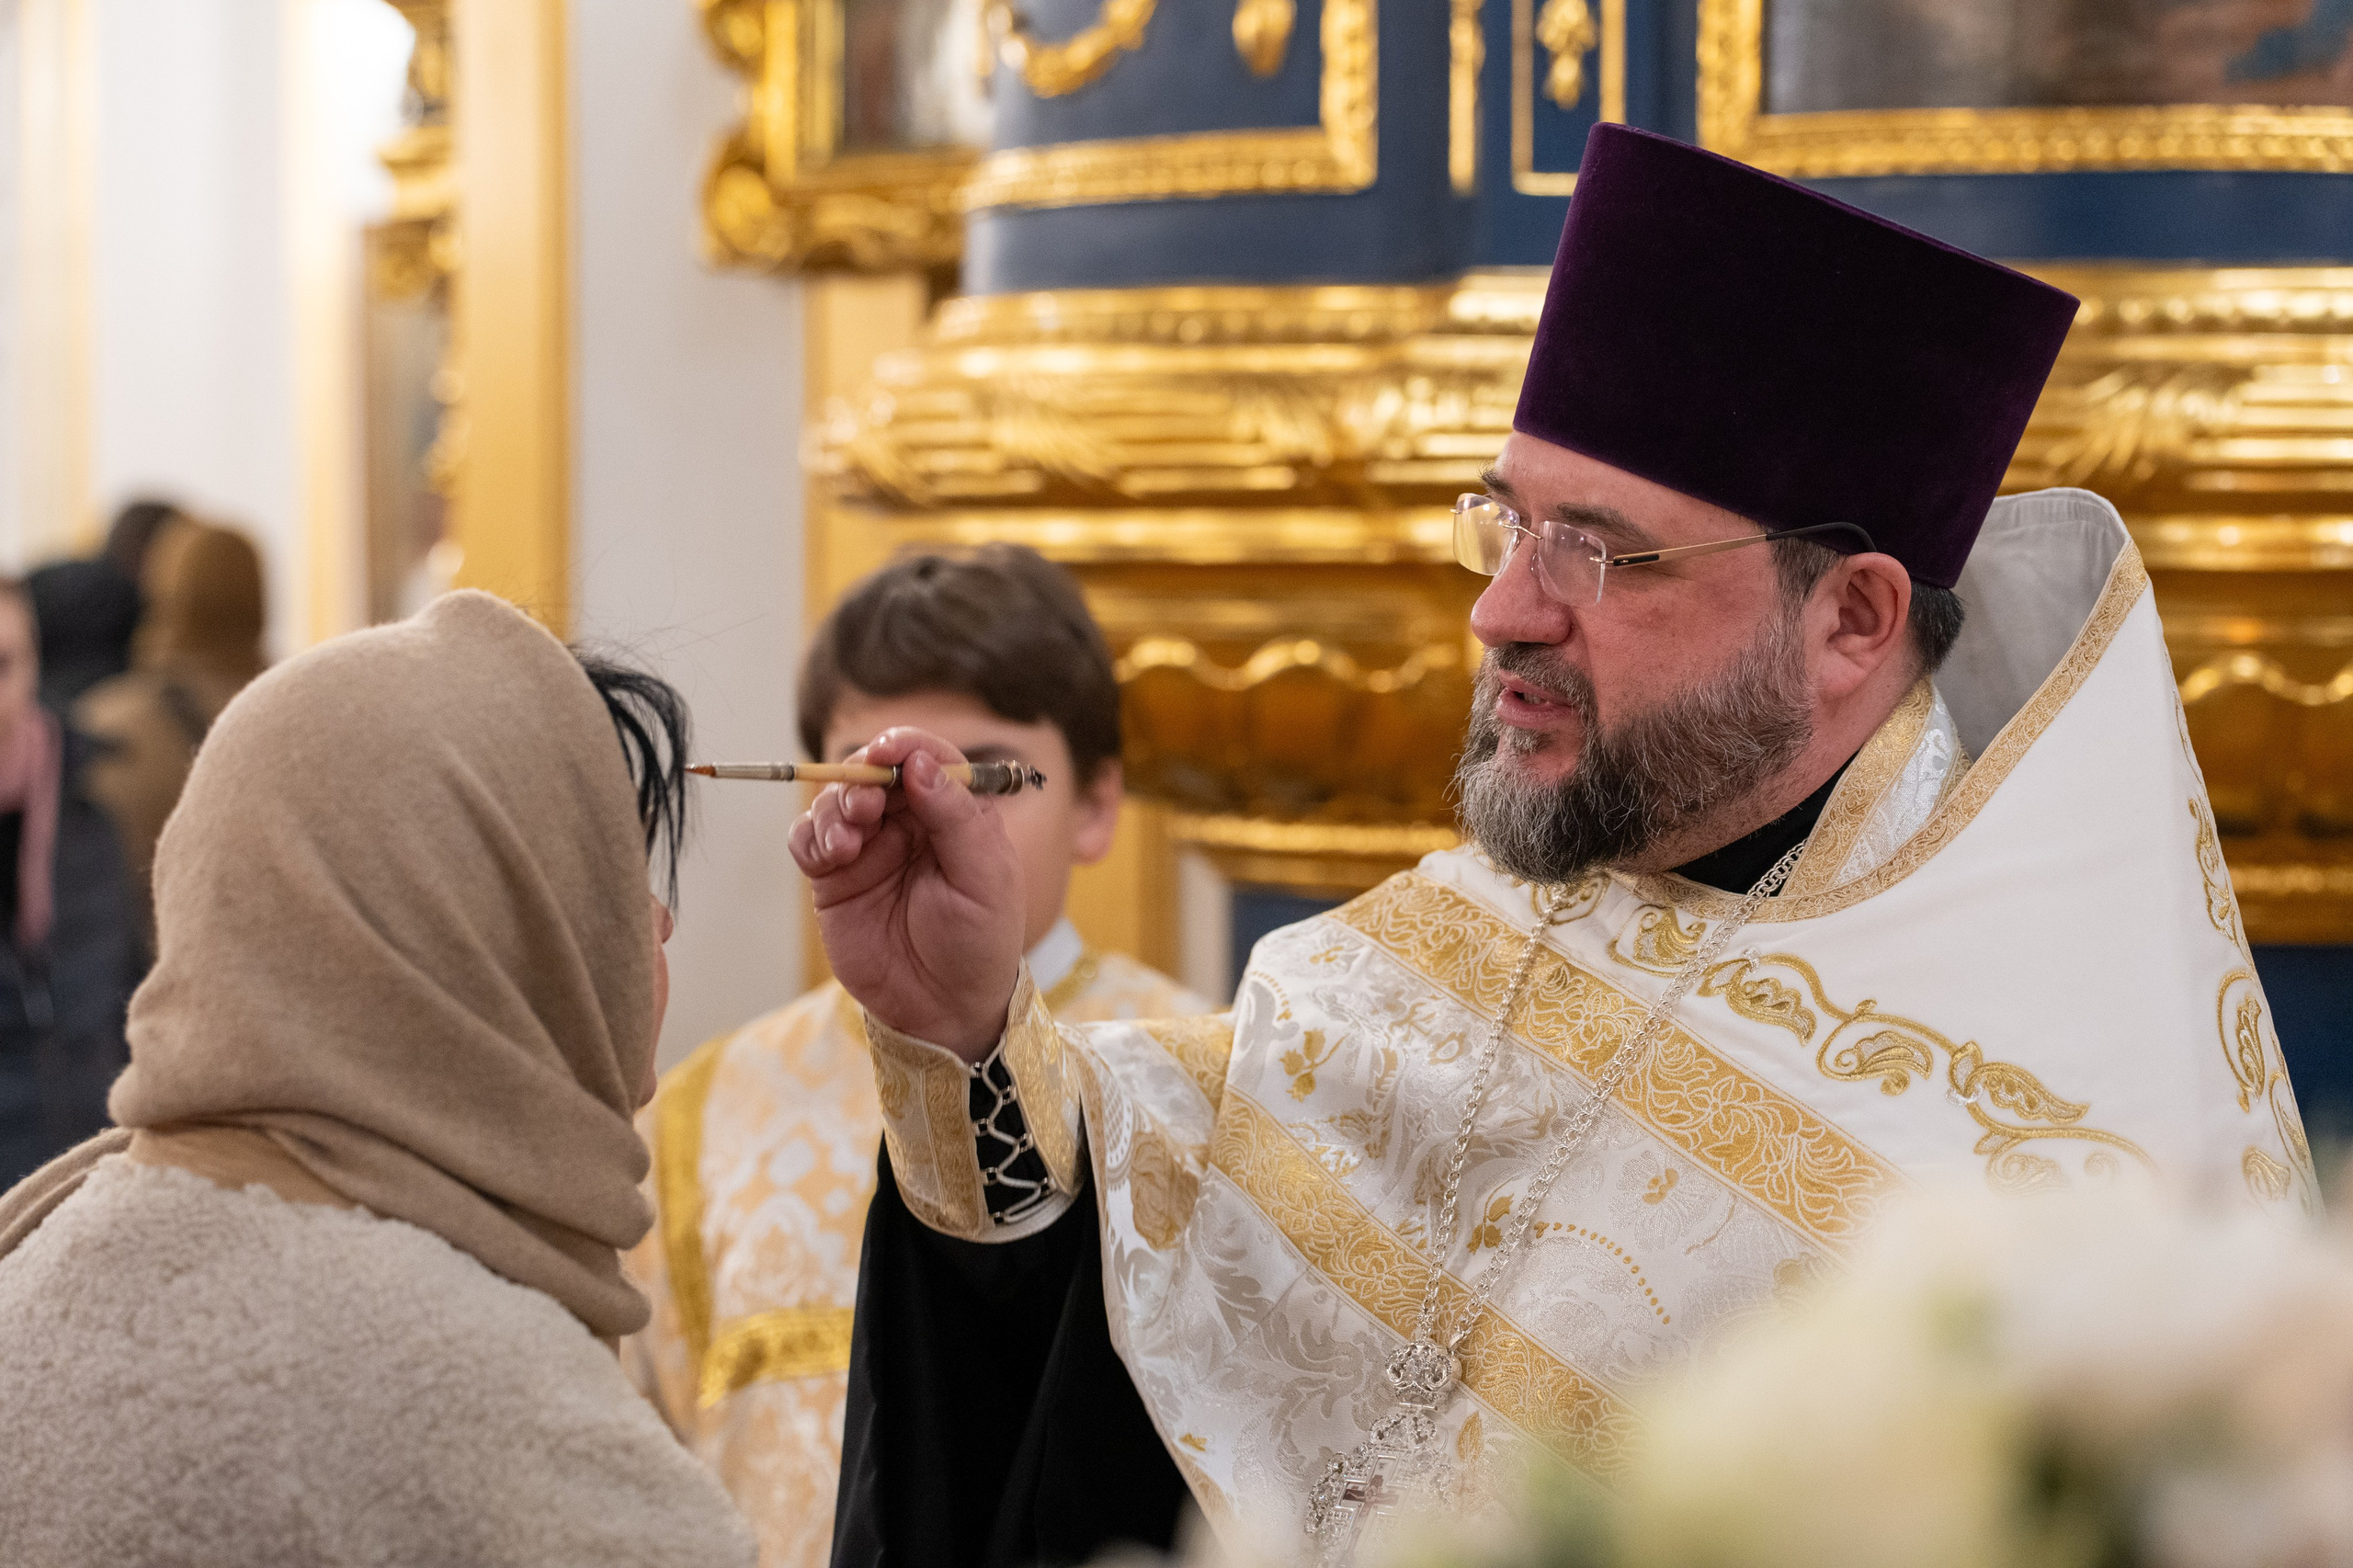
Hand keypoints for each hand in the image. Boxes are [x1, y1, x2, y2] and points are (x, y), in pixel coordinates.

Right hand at [786, 728, 1021, 1060]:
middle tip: (864, 806)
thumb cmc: (979, 944)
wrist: (944, 1009)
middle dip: (861, 777)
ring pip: (836, 799)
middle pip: (874, 771)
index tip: (888, 751)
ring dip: (834, 807)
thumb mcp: (985, 881)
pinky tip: (829, 855)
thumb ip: (957, 819)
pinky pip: (808, 839)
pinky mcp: (835, 877)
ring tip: (847, 842)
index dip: (906, 746)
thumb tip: (920, 764)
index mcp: (956, 814)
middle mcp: (910, 822)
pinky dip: (810, 837)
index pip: (929, 759)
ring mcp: (869, 847)